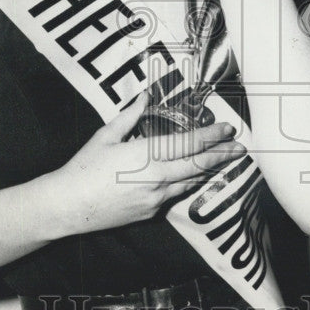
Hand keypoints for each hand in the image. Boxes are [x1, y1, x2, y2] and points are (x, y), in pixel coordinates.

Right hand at [52, 91, 245, 235]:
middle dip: (223, 156)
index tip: (227, 129)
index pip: (189, 144)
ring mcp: (155, 198)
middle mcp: (156, 178)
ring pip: (191, 182)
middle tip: (241, 149)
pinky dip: (187, 184)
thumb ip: (131, 116)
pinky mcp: (150, 213)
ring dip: (209, 171)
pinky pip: (175, 195)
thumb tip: (147, 96)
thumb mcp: (106, 135)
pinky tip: (193, 178)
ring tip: (224, 161)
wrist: (68, 206)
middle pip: (199, 165)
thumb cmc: (83, 168)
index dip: (212, 136)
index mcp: (146, 155)